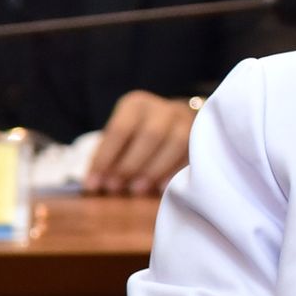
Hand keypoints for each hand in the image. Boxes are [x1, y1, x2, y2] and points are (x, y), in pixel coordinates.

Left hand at [82, 90, 198, 195]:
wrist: (178, 121)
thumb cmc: (139, 135)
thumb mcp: (121, 136)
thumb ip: (108, 156)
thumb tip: (93, 185)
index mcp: (136, 104)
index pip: (120, 129)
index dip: (105, 158)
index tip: (93, 184)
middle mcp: (163, 109)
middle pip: (151, 134)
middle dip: (131, 164)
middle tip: (115, 188)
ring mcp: (186, 122)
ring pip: (177, 142)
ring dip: (155, 169)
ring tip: (137, 190)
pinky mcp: (201, 138)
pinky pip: (192, 154)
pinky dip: (176, 172)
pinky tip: (161, 189)